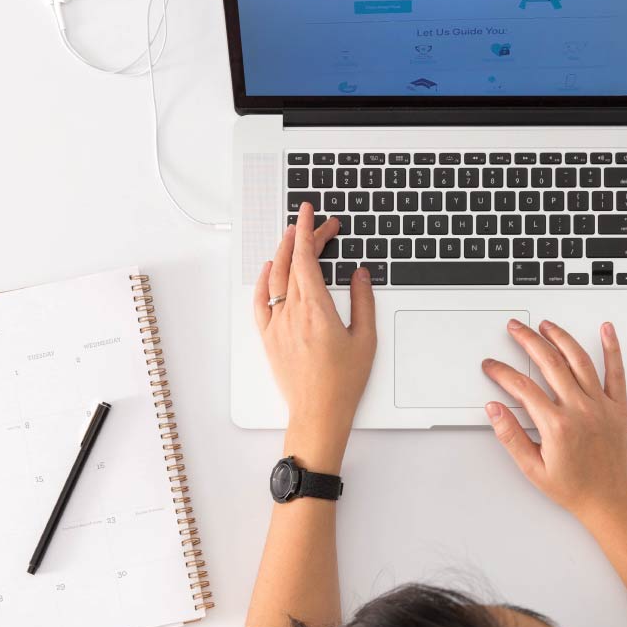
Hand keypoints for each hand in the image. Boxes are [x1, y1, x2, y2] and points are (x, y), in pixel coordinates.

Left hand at [253, 202, 376, 470]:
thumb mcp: (365, 339)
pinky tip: (269, 269)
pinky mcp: (268, 338)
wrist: (318, 412)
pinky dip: (264, 281)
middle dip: (303, 237)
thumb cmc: (343, 382)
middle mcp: (292, 313)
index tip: (311, 213)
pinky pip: (260, 301)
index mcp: (317, 309)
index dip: (308, 232)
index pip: (307, 259)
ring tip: (293, 236)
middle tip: (317, 224)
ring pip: (275, 278)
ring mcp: (277, 324)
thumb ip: (363, 301)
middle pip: (293, 263)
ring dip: (283, 253)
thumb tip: (360, 274)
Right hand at [482, 319, 626, 522]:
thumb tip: (494, 409)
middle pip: (549, 363)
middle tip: (515, 328)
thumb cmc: (574, 488)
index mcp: (557, 426)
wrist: (610, 501)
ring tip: (546, 325)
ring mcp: (601, 406)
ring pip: (579, 360)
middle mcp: (580, 410)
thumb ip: (511, 436)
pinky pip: (616, 372)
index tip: (492, 365)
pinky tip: (606, 330)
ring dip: (560, 337)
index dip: (502, 372)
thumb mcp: (533, 469)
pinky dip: (612, 348)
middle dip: (528, 340)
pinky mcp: (619, 407)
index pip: (522, 387)